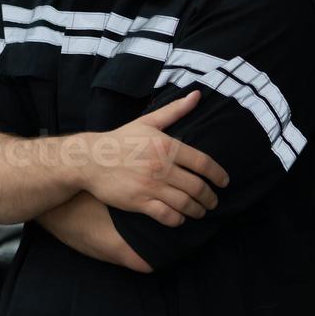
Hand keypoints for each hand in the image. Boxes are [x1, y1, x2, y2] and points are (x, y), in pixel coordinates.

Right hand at [77, 91, 229, 226]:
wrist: (90, 159)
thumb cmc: (120, 140)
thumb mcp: (148, 122)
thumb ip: (175, 110)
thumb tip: (197, 95)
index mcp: (166, 146)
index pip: (203, 163)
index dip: (218, 175)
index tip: (224, 182)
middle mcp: (161, 167)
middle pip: (198, 187)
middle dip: (210, 198)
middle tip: (213, 202)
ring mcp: (150, 186)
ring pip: (185, 204)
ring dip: (197, 210)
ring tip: (200, 211)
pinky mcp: (139, 202)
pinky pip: (167, 216)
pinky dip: (178, 220)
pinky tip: (179, 218)